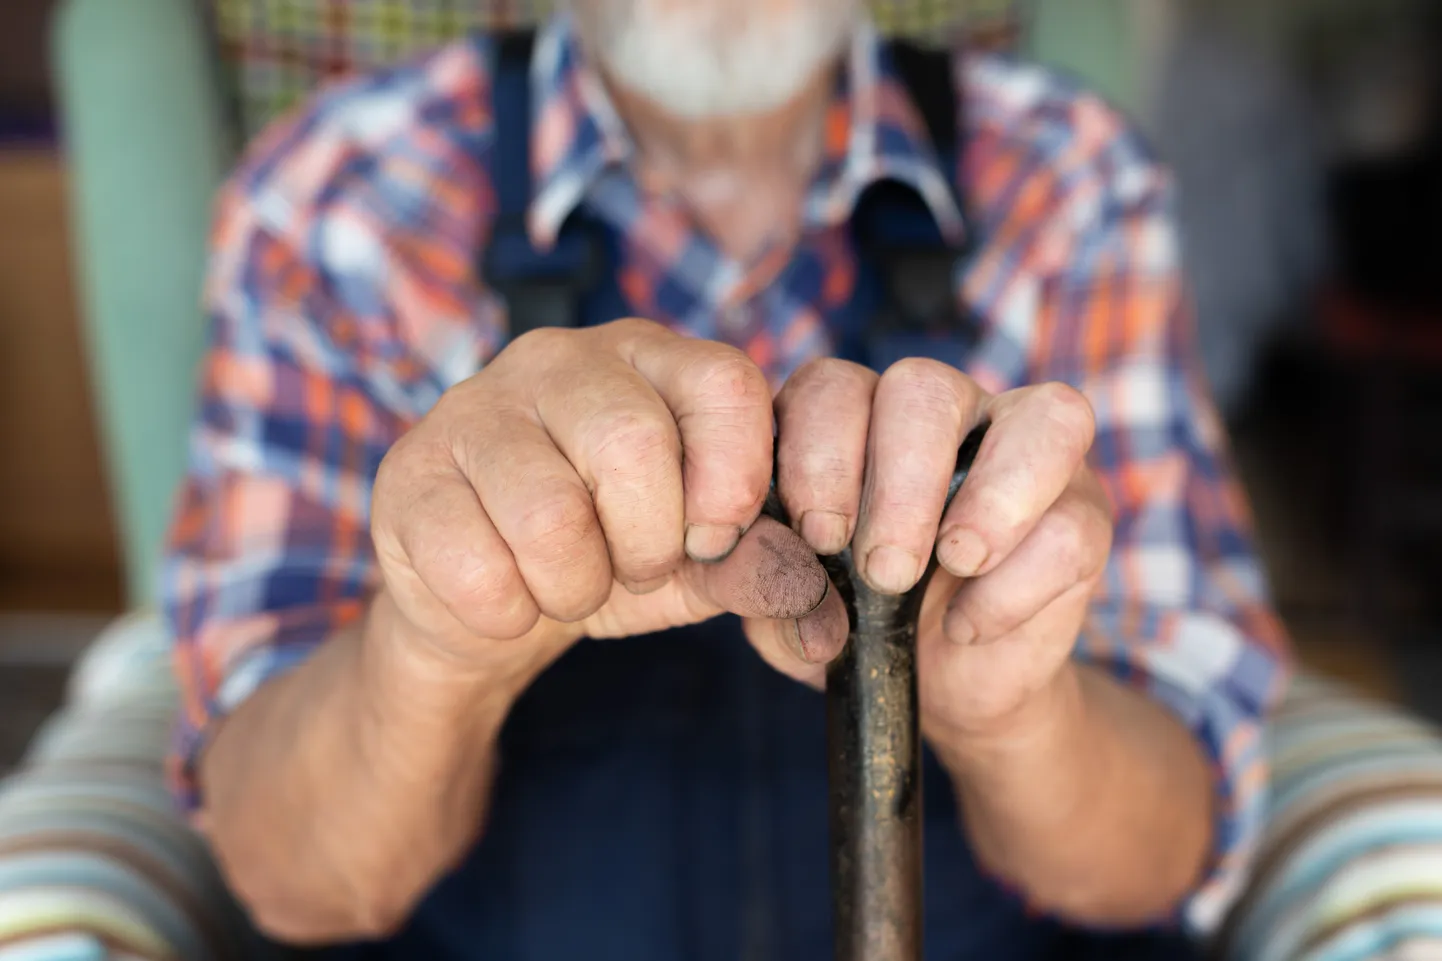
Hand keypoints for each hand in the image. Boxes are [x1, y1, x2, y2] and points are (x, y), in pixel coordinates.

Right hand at [370, 319, 833, 697]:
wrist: (492, 600)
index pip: (726, 385)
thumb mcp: (698, 560)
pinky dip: (510, 611)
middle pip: (633, 443)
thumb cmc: (609, 555)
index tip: (713, 539)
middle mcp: (562, 360)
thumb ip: (758, 567)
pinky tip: (506, 593)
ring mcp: (474, 407)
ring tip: (568, 582)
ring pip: (550, 514)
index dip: (733, 481)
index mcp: (652, 358)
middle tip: (633, 567)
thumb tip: (815, 611)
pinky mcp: (408, 473)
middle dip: (648, 544)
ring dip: (575, 586)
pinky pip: (477, 567)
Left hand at [751, 358, 1110, 742]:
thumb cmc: (851, 625)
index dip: (821, 453)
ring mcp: (1026, 453)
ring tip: (955, 565)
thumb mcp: (788, 610)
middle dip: (900, 481)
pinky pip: (1071, 525)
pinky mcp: (1085, 515)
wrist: (937, 689)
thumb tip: (781, 560)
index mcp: (855, 418)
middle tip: (884, 568)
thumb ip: (766, 578)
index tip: (819, 537)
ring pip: (1043, 415)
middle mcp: (943, 413)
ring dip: (992, 499)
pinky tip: (968, 626)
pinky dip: (1015, 587)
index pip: (832, 387)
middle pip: (927, 387)